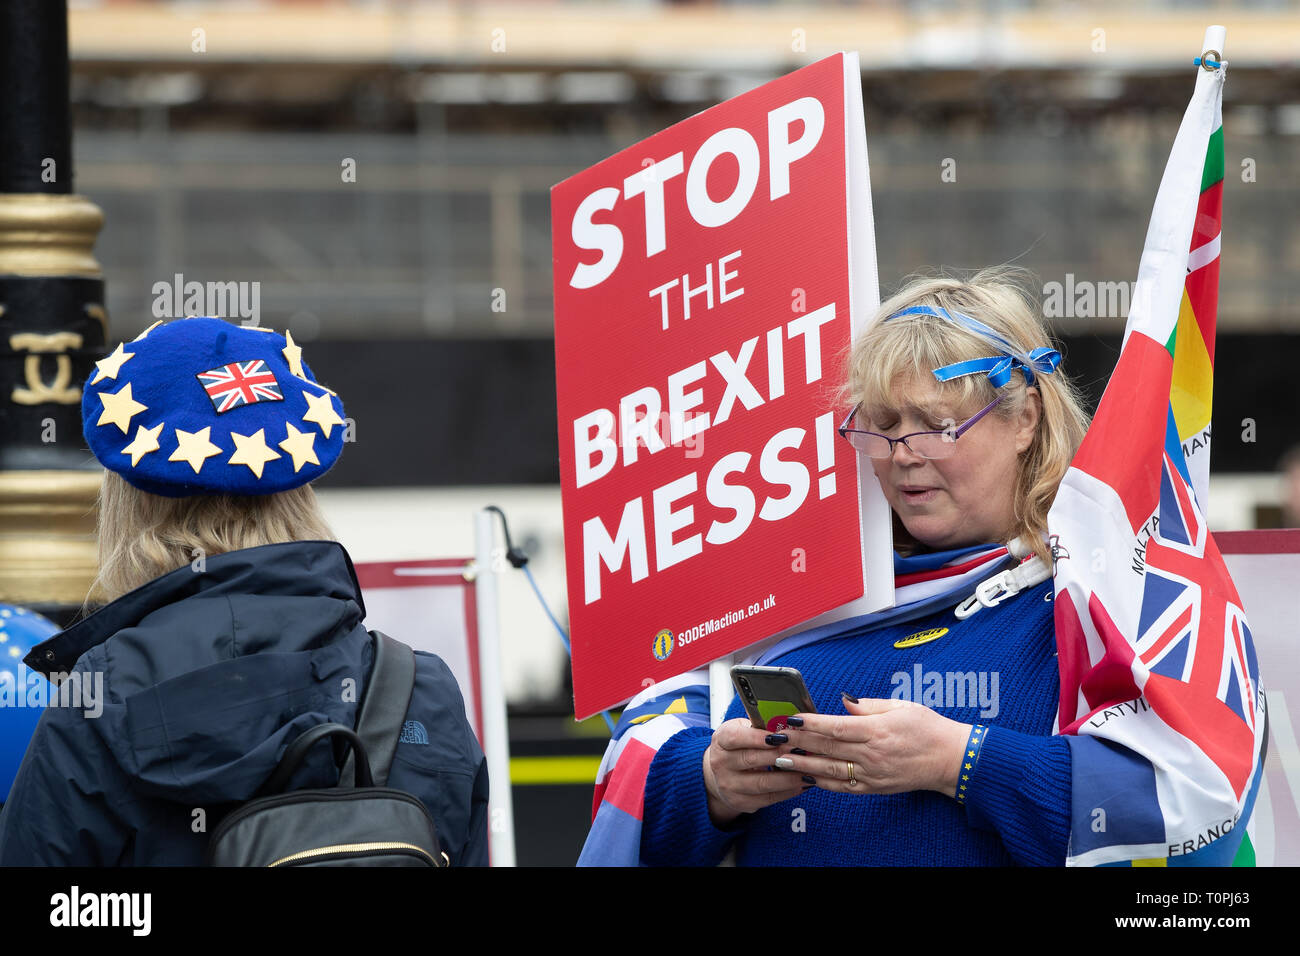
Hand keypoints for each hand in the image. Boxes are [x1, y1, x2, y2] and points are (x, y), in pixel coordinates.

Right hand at [702, 718, 809, 826]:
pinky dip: (787, 792)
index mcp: (720, 740)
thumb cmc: (738, 746)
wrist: (721, 773)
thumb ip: (761, 727)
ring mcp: (729, 785)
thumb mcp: (742, 729)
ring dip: (788, 777)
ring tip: (806, 771)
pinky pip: (767, 798)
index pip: (735, 738)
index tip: (779, 736)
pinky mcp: (740, 802)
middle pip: (751, 759)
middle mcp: (720, 763)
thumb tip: (790, 725)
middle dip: (779, 755)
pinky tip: (800, 784)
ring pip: (762, 782)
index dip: (757, 737)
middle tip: (801, 751)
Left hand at [776, 696, 970, 796]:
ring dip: (804, 765)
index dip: (811, 724)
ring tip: (782, 760)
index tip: (791, 719)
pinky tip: (806, 778)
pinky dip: (823, 783)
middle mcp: (873, 754)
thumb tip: (843, 700)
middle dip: (799, 743)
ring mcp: (873, 774)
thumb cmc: (928, 728)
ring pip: (831, 770)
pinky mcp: (875, 788)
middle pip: (828, 748)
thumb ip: (868, 705)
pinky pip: (844, 786)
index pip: (836, 727)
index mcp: (878, 730)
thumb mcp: (901, 706)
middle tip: (776, 739)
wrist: (951, 759)